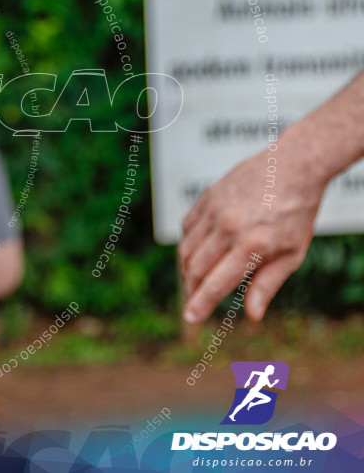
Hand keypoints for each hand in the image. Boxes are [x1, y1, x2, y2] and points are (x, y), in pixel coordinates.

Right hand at [178, 146, 324, 322]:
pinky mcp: (207, 197)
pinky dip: (189, 244)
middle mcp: (229, 227)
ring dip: (187, 270)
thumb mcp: (292, 254)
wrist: (292, 165)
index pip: (216, 283)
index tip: (189, 318)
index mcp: (253, 245)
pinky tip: (199, 252)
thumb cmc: (297, 213)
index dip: (200, 304)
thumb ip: (268, 284)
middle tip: (194, 302)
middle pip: (195, 269)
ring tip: (195, 281)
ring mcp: (214, 210)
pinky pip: (187, 228)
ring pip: (187, 249)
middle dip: (192, 290)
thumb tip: (252, 315)